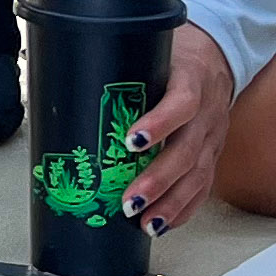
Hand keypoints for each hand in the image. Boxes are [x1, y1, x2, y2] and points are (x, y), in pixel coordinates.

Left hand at [115, 25, 236, 235]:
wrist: (216, 55)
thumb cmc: (173, 55)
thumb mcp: (151, 51)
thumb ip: (119, 66)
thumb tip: (59, 83)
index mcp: (191, 79)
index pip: (182, 102)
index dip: (159, 124)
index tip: (130, 142)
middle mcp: (207, 111)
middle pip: (188, 150)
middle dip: (158, 180)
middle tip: (130, 202)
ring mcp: (213, 135)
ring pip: (198, 175)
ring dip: (171, 203)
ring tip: (146, 223)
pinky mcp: (214, 153)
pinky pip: (203, 185)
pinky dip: (185, 208)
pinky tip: (164, 223)